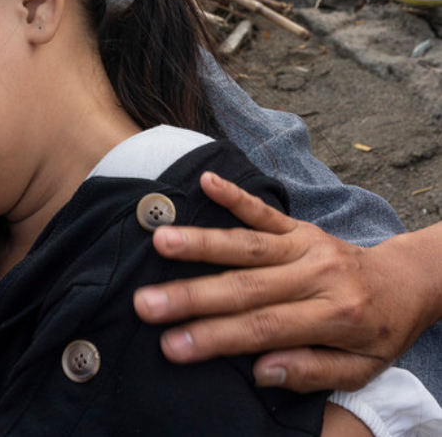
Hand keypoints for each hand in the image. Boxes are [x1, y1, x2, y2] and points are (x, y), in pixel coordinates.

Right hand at [132, 171, 433, 392]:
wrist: (406, 283)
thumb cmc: (377, 332)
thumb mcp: (360, 369)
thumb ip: (311, 370)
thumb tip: (261, 371)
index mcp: (333, 317)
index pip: (263, 329)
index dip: (215, 337)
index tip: (171, 345)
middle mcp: (317, 276)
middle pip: (246, 288)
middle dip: (191, 296)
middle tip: (145, 303)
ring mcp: (306, 246)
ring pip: (247, 245)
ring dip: (200, 242)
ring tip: (160, 241)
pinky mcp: (299, 226)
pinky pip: (264, 210)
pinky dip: (234, 195)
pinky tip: (206, 181)